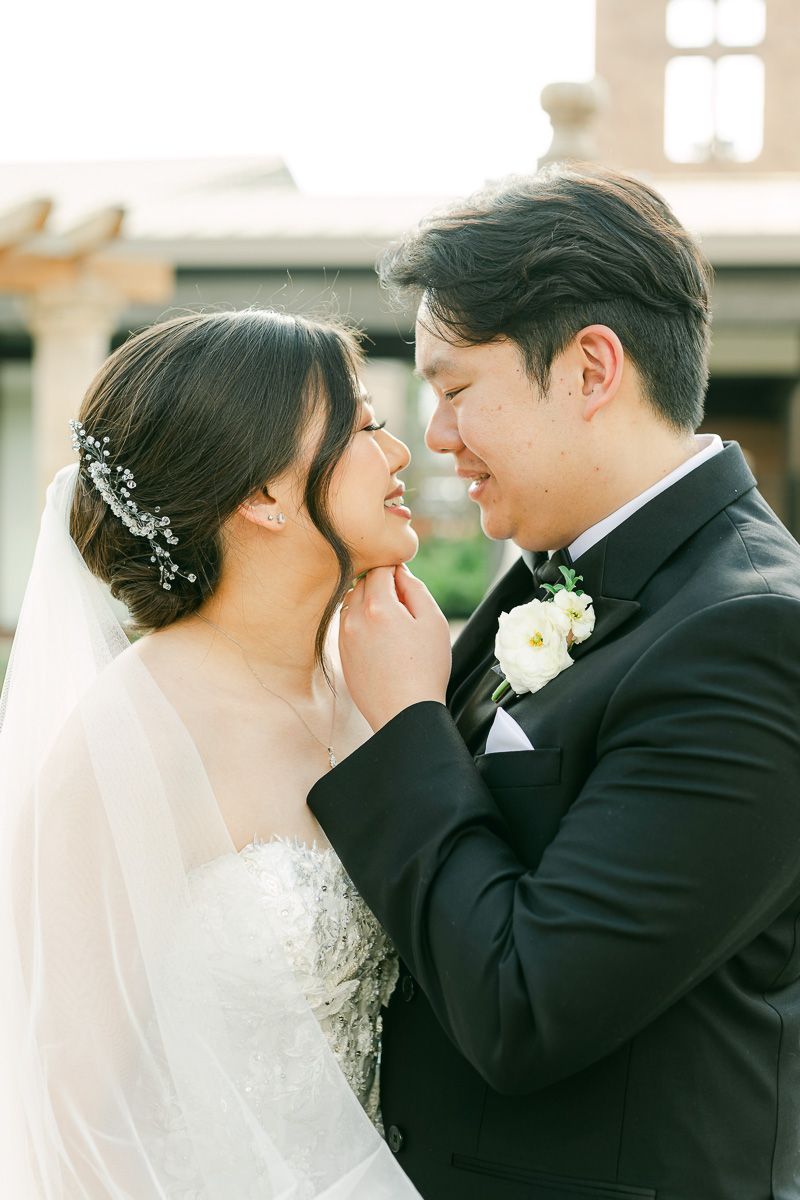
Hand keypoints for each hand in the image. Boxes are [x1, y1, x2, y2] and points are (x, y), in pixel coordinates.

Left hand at [339, 565, 451, 730]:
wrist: (404, 712)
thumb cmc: (426, 668)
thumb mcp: (433, 621)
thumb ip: (415, 589)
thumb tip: (400, 572)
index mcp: (378, 607)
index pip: (380, 569)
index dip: (396, 571)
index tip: (407, 586)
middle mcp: (355, 618)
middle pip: (363, 582)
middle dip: (382, 585)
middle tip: (404, 608)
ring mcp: (344, 636)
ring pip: (352, 602)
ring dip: (369, 602)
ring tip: (392, 625)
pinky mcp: (341, 653)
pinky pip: (347, 623)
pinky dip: (362, 621)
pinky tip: (381, 640)